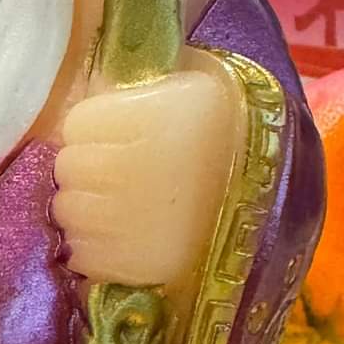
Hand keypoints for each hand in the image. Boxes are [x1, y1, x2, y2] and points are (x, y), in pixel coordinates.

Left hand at [53, 67, 237, 289]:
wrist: (276, 203)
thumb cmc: (229, 133)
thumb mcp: (195, 85)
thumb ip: (142, 81)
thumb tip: (93, 78)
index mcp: (155, 116)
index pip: (78, 124)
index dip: (93, 128)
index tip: (114, 133)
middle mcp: (136, 167)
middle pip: (68, 167)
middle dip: (86, 168)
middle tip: (117, 171)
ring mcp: (131, 221)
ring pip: (67, 211)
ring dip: (86, 207)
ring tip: (121, 203)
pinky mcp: (134, 265)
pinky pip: (82, 253)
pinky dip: (95, 245)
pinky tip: (124, 234)